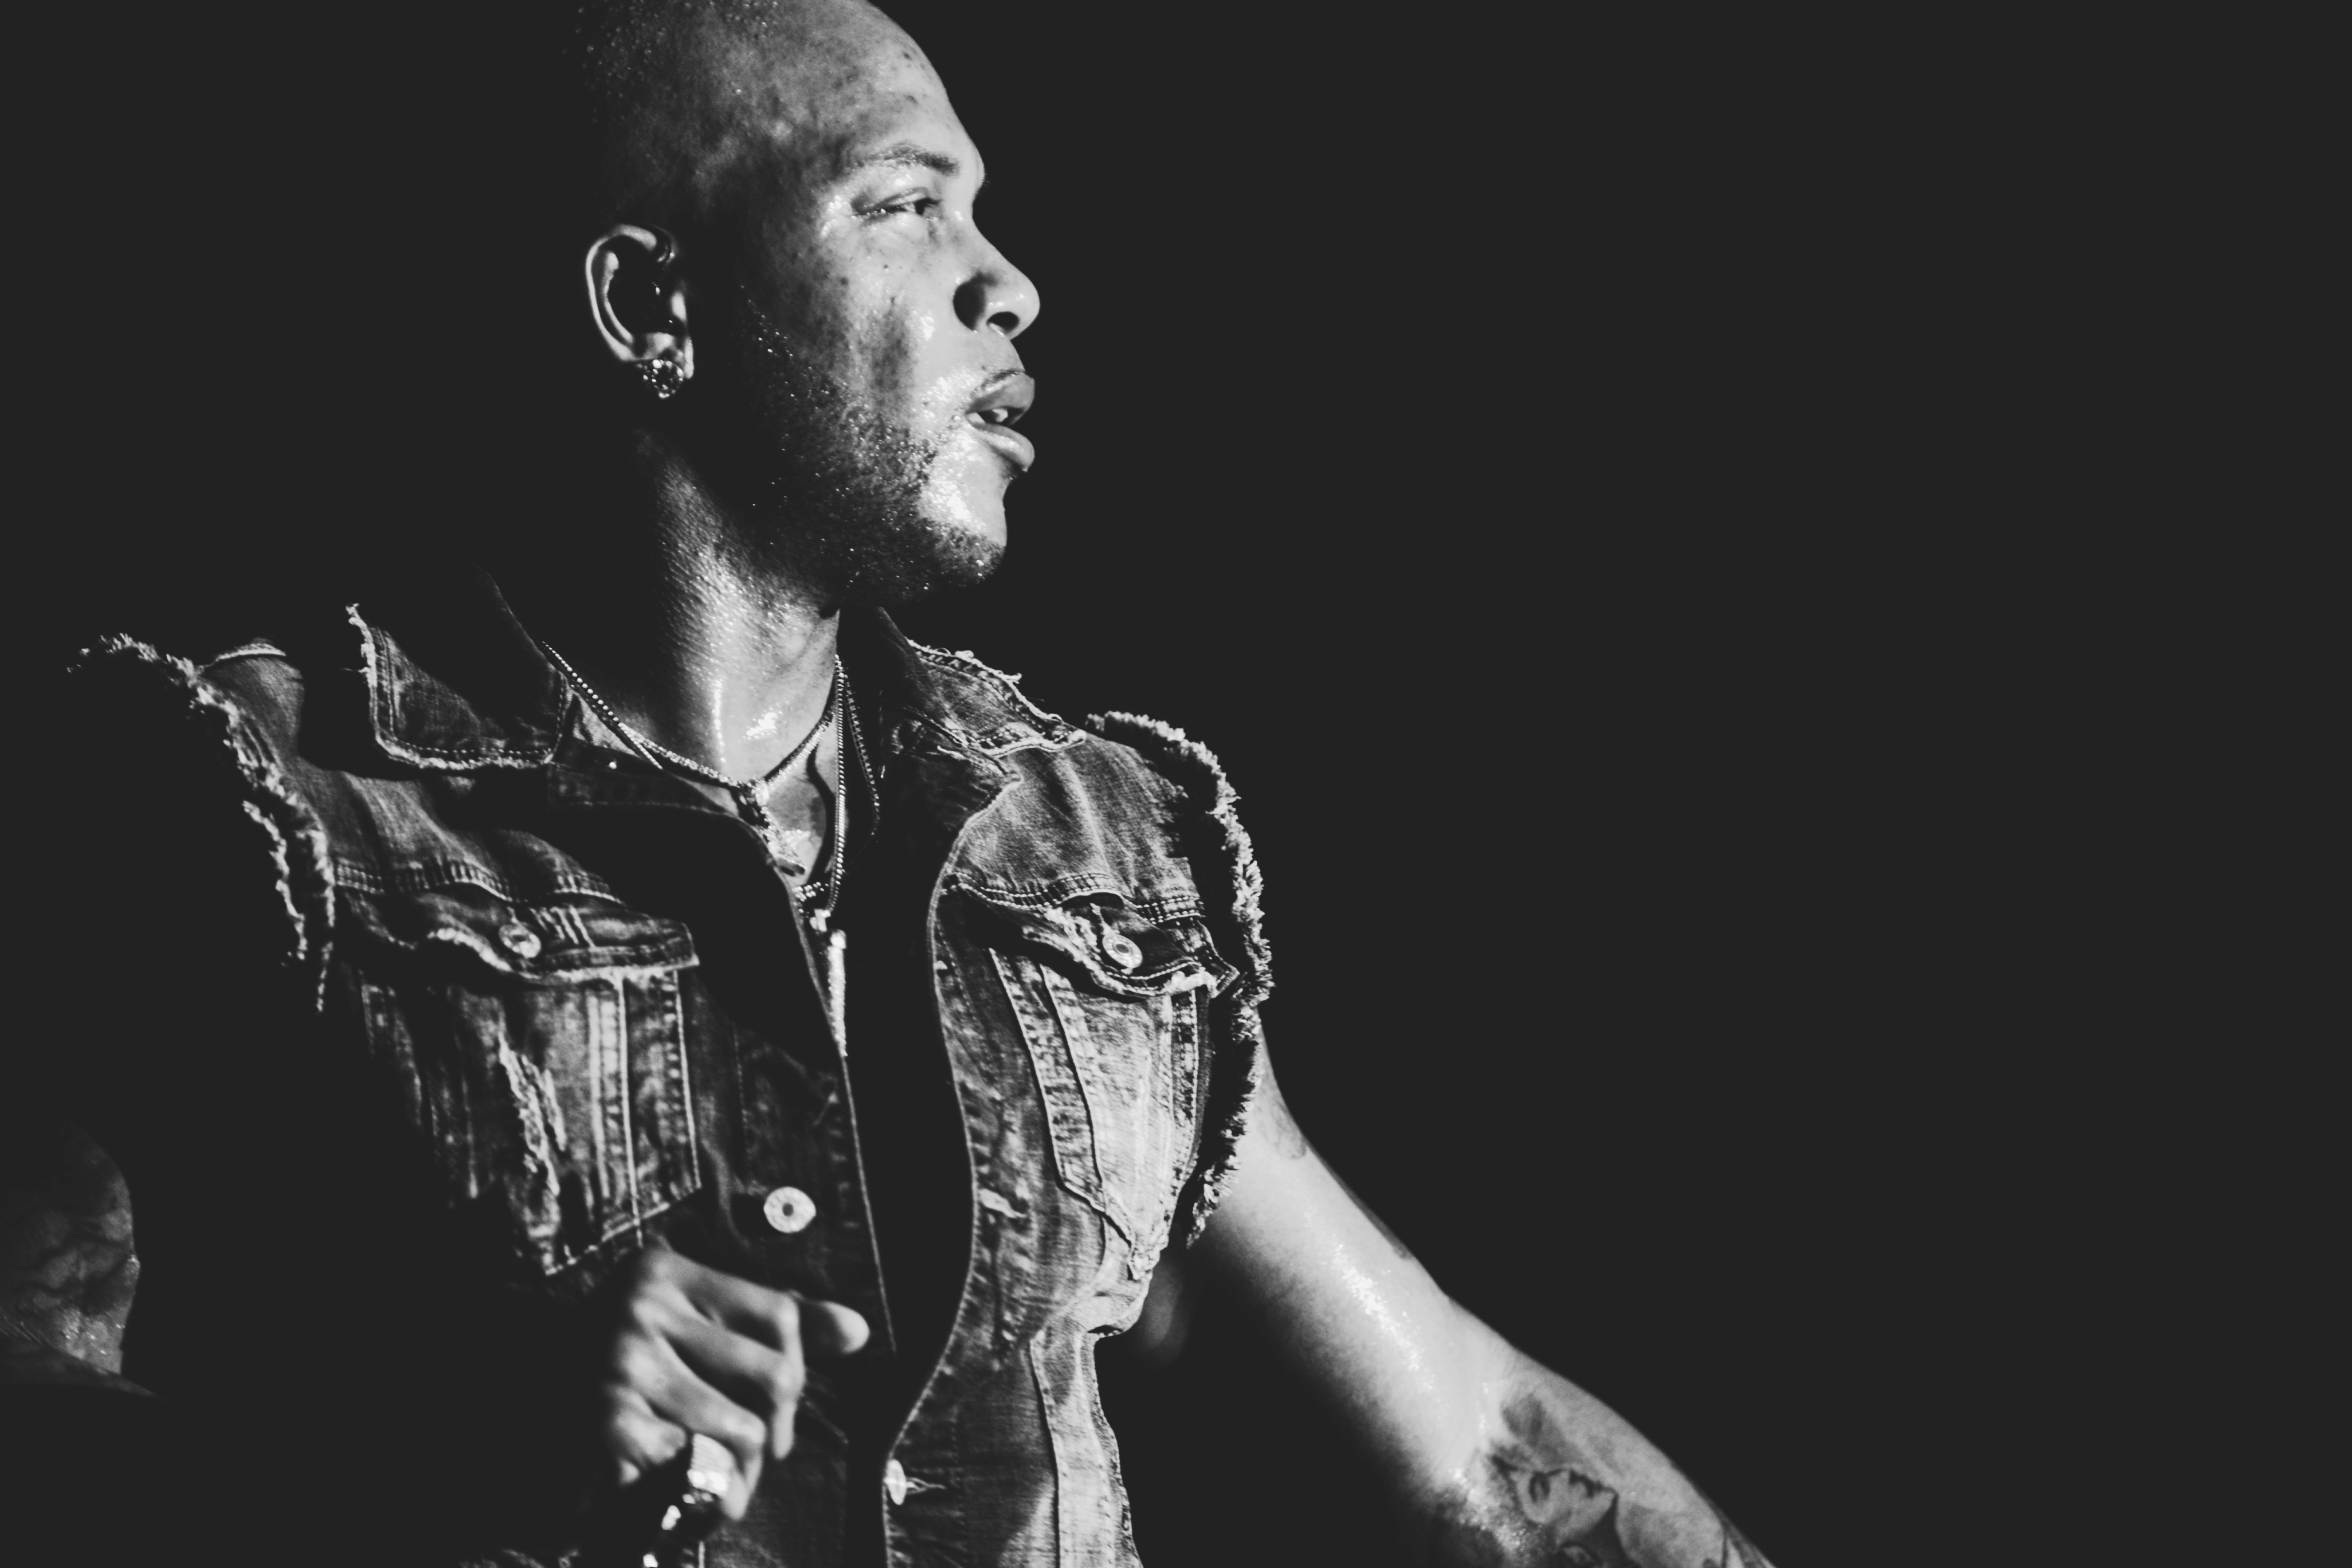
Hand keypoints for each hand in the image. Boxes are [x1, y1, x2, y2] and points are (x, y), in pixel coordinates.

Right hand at [588, 1243, 868, 1519]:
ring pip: (741, 1432)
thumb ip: (769, 1322)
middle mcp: (642, 1309)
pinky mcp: (608, 1426)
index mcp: (664, 1274)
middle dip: (776, 1431)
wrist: (506, 1409)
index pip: (780, 1315)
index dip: (798, 1369)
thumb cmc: (614, 1370)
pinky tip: (683, 1498)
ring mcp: (622, 1366)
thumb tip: (858, 1332)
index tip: (777, 1404)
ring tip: (724, 1489)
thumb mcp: (683, 1325)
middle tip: (756, 1454)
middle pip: (775, 1376)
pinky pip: (694, 1468)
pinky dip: (698, 1493)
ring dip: (742, 1477)